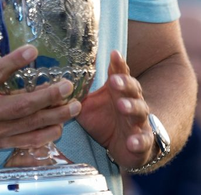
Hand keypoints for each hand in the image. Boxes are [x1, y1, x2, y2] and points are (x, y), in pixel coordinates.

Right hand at [0, 10, 80, 153]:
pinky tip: (61, 125)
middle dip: (45, 97)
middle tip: (67, 84)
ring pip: (27, 125)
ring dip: (53, 116)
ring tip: (75, 105)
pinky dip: (45, 136)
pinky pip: (25, 142)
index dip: (13, 63)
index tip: (33, 50)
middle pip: (18, 106)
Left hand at [77, 50, 153, 169]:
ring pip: (140, 110)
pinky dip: (139, 141)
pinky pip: (144, 140)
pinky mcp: (143, 141)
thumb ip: (77, 94)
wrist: (123, 147)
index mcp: (119, 91)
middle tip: (114, 80)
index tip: (114, 53)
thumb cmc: (104, 122)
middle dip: (124, 83)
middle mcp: (132, 102)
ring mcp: (139, 121)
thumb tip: (57, 82)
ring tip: (122, 106)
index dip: (118, 64)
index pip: (120, 74)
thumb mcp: (87, 107)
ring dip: (132, 107)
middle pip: (132, 88)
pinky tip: (133, 142)